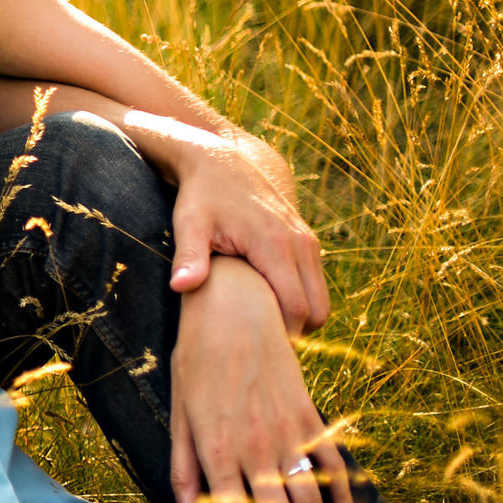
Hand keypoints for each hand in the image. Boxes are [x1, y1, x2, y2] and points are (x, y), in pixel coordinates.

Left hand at [161, 127, 329, 333]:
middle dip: (294, 329)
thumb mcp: (189, 225)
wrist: (220, 161)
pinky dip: (299, 297)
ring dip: (299, 314)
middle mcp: (301, 244)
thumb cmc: (200, 197)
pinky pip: (315, 281)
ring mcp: (308, 241)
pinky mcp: (307, 239)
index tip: (253, 341)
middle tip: (257, 338)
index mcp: (276, 245)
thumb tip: (181, 288)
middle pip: (317, 309)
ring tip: (259, 321)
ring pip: (321, 297)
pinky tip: (264, 300)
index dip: (280, 332)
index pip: (297, 308)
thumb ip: (190, 257)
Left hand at [169, 257, 354, 502]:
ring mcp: (289, 432)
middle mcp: (258, 446)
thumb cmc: (196, 363)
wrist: (236, 310)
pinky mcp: (311, 417)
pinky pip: (333, 465)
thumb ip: (184, 469)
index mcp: (219, 450)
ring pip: (311, 501)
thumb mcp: (178, 414)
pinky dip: (344, 497)